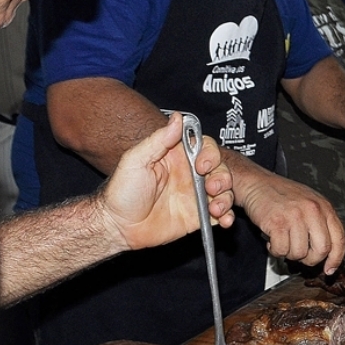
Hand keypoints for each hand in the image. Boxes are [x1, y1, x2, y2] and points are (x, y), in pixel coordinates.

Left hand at [100, 113, 234, 250]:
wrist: (117, 226)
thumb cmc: (121, 192)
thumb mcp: (136, 159)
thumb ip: (159, 139)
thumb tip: (177, 117)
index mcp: (177, 157)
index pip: (205, 148)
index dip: (210, 154)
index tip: (203, 165)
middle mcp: (189, 175)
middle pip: (220, 169)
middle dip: (222, 177)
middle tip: (212, 187)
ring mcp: (195, 196)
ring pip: (224, 191)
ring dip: (226, 197)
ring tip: (216, 208)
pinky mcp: (197, 217)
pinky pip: (220, 215)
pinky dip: (227, 216)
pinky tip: (224, 219)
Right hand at [233, 165, 344, 274]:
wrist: (256, 183)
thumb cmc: (281, 193)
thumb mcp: (311, 202)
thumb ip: (326, 221)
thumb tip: (343, 240)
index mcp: (323, 207)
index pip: (338, 239)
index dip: (336, 259)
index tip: (330, 269)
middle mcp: (312, 210)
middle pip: (321, 250)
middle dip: (310, 259)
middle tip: (301, 255)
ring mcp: (295, 216)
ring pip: (299, 253)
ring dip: (289, 253)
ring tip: (283, 241)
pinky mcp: (277, 223)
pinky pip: (281, 250)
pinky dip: (275, 250)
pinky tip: (272, 240)